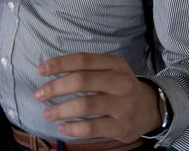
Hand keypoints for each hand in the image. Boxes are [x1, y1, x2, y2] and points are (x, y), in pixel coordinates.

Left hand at [35, 53, 160, 141]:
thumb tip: (51, 72)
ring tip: (47, 114)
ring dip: (60, 110)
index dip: (59, 64)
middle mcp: (121, 82)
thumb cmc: (120, 87)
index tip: (40, 71)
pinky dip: (73, 128)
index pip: (82, 59)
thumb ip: (87, 68)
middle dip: (55, 88)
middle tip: (39, 95)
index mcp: (116, 64)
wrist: (150, 109)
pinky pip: (91, 128)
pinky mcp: (121, 127)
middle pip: (81, 81)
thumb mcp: (111, 70)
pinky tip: (63, 127)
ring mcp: (122, 105)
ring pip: (85, 105)